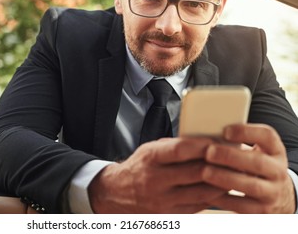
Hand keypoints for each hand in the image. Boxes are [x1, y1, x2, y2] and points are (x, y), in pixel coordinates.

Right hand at [88, 137, 225, 212]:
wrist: (117, 194)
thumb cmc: (139, 167)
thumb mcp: (150, 150)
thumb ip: (174, 147)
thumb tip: (206, 142)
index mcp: (150, 158)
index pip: (181, 149)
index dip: (204, 145)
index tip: (221, 141)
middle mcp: (156, 180)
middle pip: (197, 172)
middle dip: (221, 164)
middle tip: (239, 157)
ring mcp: (164, 200)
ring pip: (204, 192)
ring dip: (224, 182)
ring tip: (238, 173)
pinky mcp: (171, 214)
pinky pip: (200, 205)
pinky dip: (215, 196)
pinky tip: (224, 188)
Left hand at [203, 123, 295, 212]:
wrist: (278, 196)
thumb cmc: (255, 166)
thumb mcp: (257, 150)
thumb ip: (239, 141)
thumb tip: (206, 129)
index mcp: (275, 151)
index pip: (268, 136)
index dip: (247, 132)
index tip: (226, 130)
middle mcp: (278, 171)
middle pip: (258, 162)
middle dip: (231, 156)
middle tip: (209, 152)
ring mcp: (272, 192)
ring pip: (251, 185)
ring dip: (225, 178)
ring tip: (205, 172)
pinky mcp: (261, 211)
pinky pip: (242, 205)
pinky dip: (223, 198)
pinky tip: (206, 191)